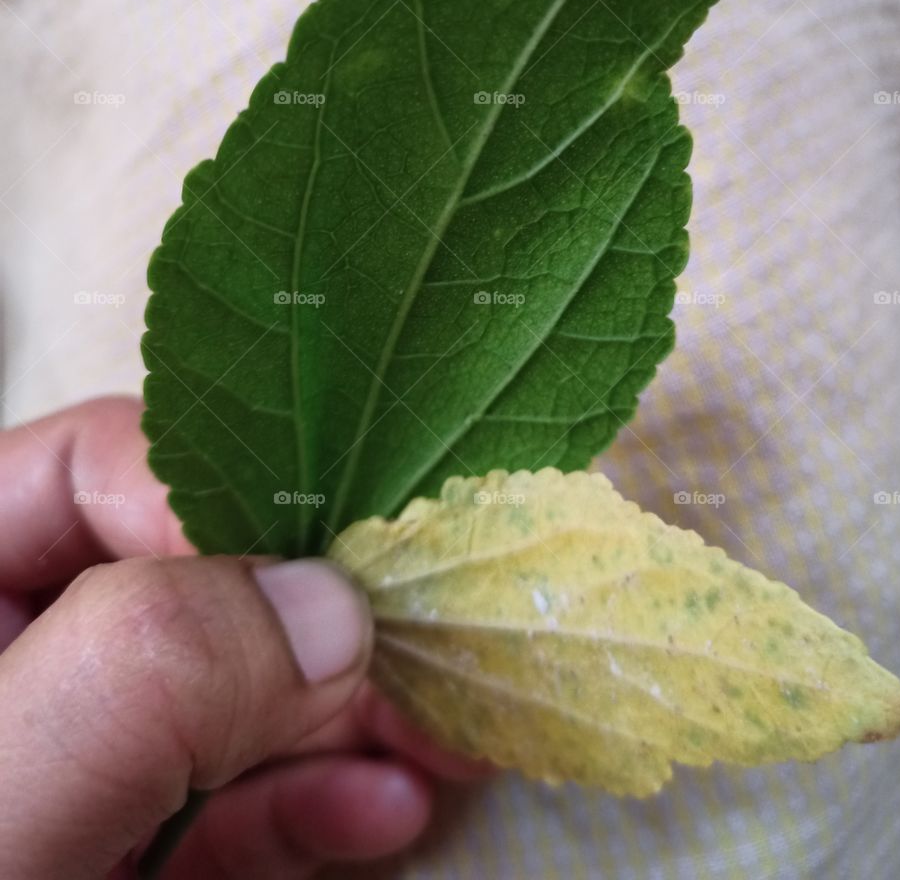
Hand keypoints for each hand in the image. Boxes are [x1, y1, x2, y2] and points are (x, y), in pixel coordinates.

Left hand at [0, 398, 487, 878]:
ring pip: (227, 690)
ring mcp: (68, 762)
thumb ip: (134, 679)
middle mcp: (13, 657)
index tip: (341, 583)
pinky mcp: (113, 856)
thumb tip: (326, 605)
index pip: (101, 471)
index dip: (230, 506)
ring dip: (343, 711)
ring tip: (443, 734)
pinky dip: (311, 801)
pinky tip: (384, 810)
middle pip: (191, 577)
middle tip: (436, 648)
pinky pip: (226, 800)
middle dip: (321, 616)